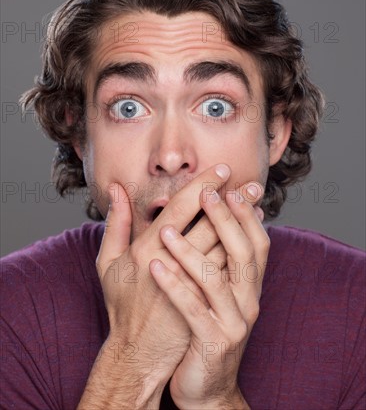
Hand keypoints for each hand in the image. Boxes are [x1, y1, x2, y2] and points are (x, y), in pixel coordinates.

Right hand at [95, 164, 232, 384]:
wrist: (138, 355)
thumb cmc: (122, 306)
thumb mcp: (107, 264)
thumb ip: (115, 224)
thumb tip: (116, 189)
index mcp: (146, 248)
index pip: (181, 207)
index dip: (203, 186)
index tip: (222, 170)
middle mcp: (171, 263)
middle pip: (210, 223)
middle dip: (233, 201)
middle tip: (253, 185)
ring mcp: (191, 284)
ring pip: (224, 246)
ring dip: (242, 224)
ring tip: (257, 206)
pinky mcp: (206, 302)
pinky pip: (229, 272)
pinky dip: (243, 250)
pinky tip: (252, 236)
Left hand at [150, 183, 267, 408]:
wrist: (204, 384)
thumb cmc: (203, 326)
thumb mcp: (212, 290)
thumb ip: (212, 254)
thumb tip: (209, 217)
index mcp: (248, 284)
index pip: (255, 241)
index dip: (245, 213)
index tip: (228, 186)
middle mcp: (248, 300)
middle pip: (243, 253)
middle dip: (225, 220)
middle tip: (207, 193)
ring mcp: (234, 322)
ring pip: (215, 280)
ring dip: (190, 251)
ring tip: (166, 231)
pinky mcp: (213, 342)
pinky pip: (193, 309)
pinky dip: (174, 286)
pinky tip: (154, 267)